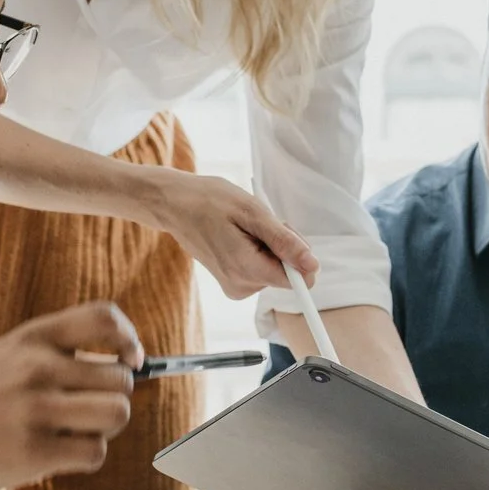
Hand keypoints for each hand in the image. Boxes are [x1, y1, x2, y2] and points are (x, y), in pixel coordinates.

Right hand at [0, 299, 141, 489]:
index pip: (103, 316)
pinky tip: (54, 457)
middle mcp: (36, 366)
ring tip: (72, 434)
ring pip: (116, 414)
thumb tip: (125, 363)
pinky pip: (95, 453)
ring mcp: (36, 408)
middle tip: (81, 415)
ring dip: (104, 430)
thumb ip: (55, 353)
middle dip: (112, 401)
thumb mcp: (6, 357)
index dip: (128, 339)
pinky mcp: (34, 450)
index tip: (129, 361)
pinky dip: (84, 460)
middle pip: (120, 379)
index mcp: (31, 337)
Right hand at [151, 169, 317, 299]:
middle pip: (287, 274)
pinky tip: (238, 236)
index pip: (298, 281)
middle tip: (257, 223)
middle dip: (281, 246)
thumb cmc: (211, 201)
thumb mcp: (253, 213)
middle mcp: (242, 287)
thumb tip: (313, 265)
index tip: (282, 233)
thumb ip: (284, 242)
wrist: (175, 205)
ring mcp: (236, 288)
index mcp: (247, 270)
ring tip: (243, 227)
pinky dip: (258, 251)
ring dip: (268, 246)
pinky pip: (261, 270)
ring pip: (275, 270)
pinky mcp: (233, 283)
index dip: (298, 256)